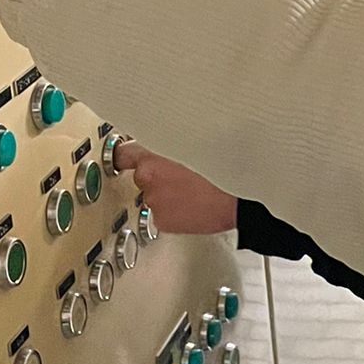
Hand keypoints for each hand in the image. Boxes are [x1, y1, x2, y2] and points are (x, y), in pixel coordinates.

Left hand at [112, 142, 237, 235]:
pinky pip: (164, 213)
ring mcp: (154, 202)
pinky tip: (193, 204)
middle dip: (158, 175)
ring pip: (154, 195)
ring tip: (194, 189)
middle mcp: (147, 179)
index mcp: (152, 157)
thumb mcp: (196, 142)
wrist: (240, 200)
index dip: (126, 154)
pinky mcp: (163, 222)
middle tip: (183, 173)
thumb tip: (162, 141)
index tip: (123, 156)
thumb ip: (172, 141)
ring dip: (168, 193)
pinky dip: (175, 210)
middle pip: (143, 175)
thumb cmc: (224, 168)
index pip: (124, 153)